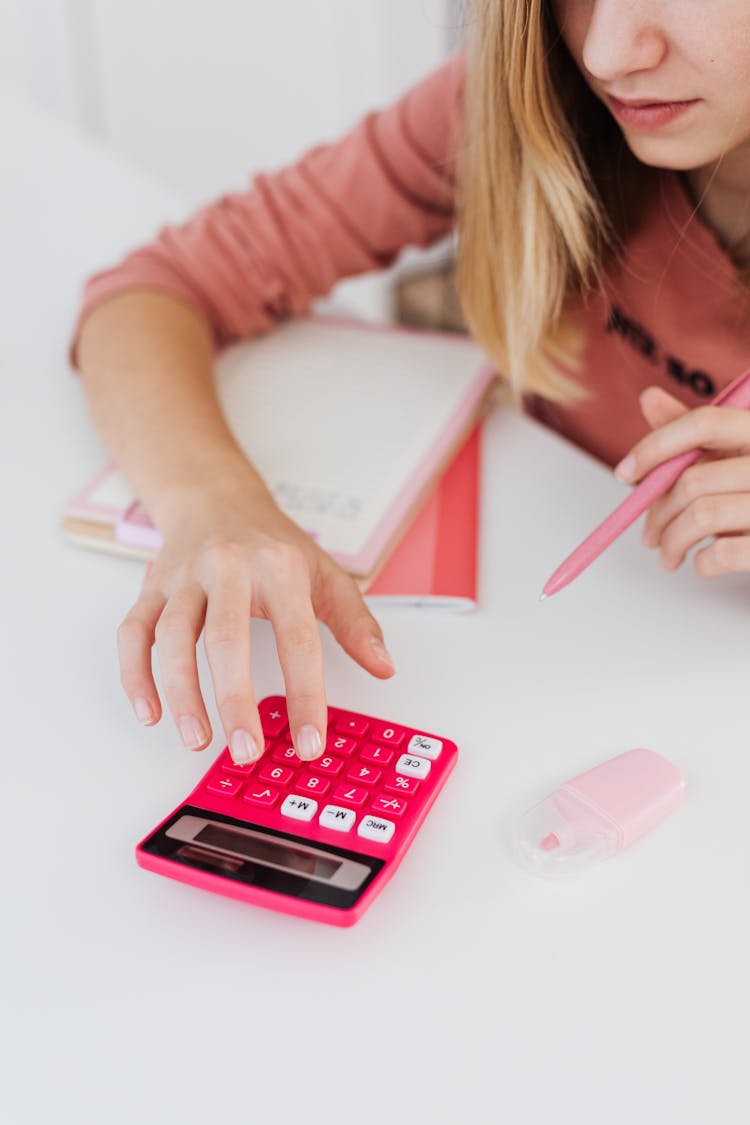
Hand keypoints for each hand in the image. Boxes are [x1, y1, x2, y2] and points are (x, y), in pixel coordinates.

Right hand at [116, 463, 394, 763]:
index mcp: (280, 569)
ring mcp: (184, 578)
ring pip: (173, 638)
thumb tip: (384, 668)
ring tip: (197, 739)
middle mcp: (228, 569)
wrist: (215, 497)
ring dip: (181, 694)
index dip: (305, 695)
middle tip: (247, 750)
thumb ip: (355, 622)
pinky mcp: (151, 588)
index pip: (298, 639)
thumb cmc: (271, 544)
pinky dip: (135, 676)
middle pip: (228, 640)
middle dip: (235, 701)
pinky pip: (133, 633)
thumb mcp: (325, 573)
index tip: (310, 742)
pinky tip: (150, 714)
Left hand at [614, 385, 749, 576]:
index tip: (624, 472)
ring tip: (668, 556)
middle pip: (694, 479)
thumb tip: (649, 397)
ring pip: (703, 516)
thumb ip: (694, 436)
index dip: (656, 446)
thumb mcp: (732, 459)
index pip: (704, 423)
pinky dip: (702, 564)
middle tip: (649, 536)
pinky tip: (703, 563)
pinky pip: (724, 553)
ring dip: (672, 542)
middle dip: (658, 513)